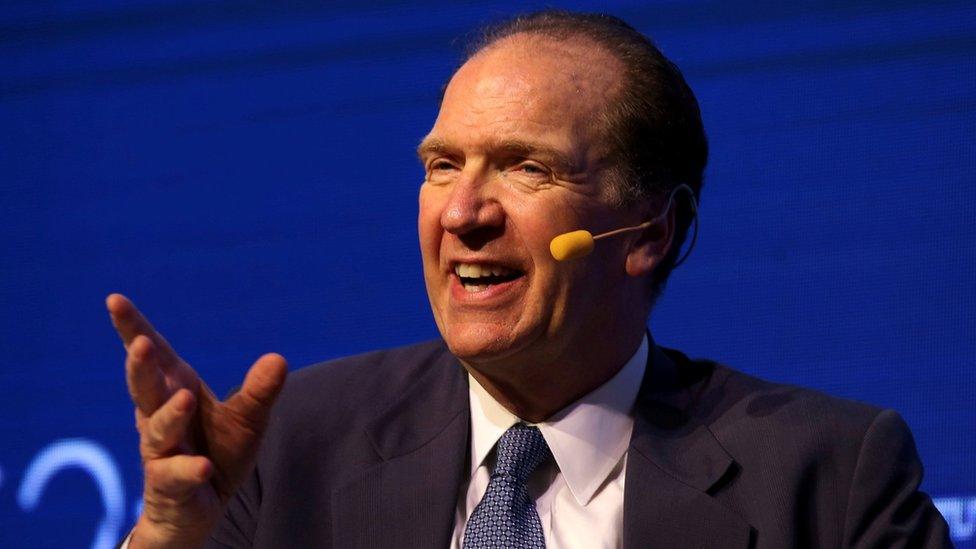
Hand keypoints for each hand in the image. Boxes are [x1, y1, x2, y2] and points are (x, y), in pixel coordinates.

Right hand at [106, 294, 286, 547]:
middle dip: (141, 367)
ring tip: (184, 397)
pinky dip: (189, 470)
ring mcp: (162, 452)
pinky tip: (204, 467)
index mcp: (175, 391)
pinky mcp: (170, 486)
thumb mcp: (246, 419)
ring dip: (169, 415)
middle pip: (145, 389)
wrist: (201, 509)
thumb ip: (259, 391)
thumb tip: (278, 358)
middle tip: (141, 344)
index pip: (154, 357)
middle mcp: (160, 418)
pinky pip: (177, 476)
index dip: (133, 329)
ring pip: (158, 431)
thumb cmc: (217, 452)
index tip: (114, 299)